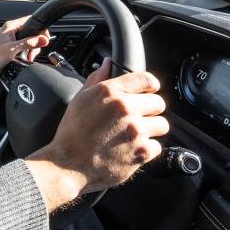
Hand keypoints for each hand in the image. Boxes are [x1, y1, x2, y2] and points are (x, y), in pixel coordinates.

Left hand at [0, 15, 50, 81]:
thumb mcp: (13, 49)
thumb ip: (28, 43)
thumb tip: (43, 39)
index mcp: (11, 26)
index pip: (31, 20)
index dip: (40, 29)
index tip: (44, 38)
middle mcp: (11, 30)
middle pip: (32, 32)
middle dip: (35, 43)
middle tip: (33, 52)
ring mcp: (11, 38)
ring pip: (28, 41)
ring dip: (31, 49)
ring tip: (28, 57)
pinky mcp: (11, 46)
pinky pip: (24, 47)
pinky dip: (26, 52)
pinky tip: (25, 58)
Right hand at [25, 58, 168, 212]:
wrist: (68, 165)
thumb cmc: (71, 134)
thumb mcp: (80, 100)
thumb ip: (96, 79)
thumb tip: (106, 64)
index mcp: (110, 91)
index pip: (146, 79)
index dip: (150, 86)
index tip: (149, 93)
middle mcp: (125, 108)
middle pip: (158, 103)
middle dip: (150, 110)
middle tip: (137, 119)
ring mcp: (136, 130)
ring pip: (162, 125)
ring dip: (151, 130)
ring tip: (134, 136)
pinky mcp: (142, 151)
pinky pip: (157, 147)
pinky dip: (147, 150)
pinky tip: (131, 150)